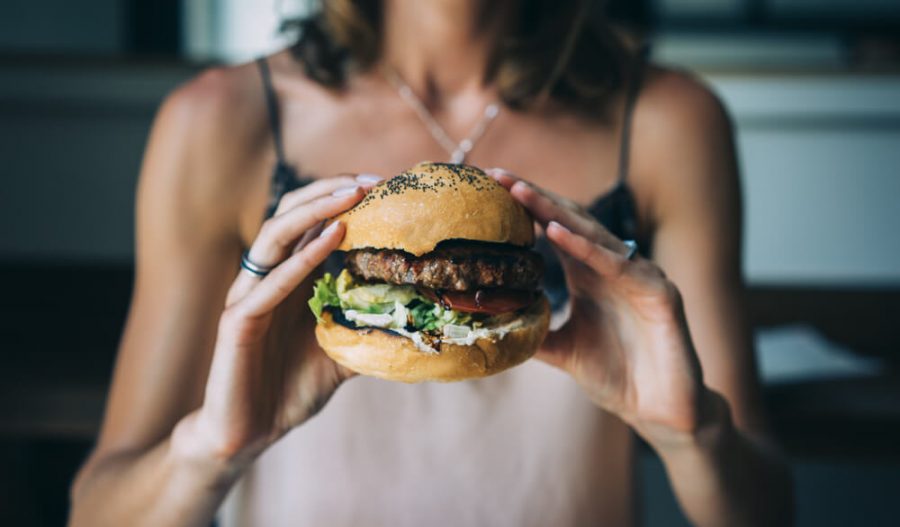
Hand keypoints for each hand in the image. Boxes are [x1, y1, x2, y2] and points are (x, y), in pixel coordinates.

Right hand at [176, 174, 379, 465]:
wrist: (249, 432)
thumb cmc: (290, 388)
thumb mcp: (345, 354)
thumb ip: (372, 332)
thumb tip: (419, 323)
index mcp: (289, 279)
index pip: (312, 224)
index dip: (342, 201)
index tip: (384, 188)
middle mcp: (266, 278)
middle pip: (291, 215)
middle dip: (329, 192)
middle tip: (372, 181)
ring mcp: (248, 297)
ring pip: (275, 236)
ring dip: (314, 211)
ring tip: (352, 195)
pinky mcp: (237, 323)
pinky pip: (268, 284)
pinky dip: (301, 259)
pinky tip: (332, 238)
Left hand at [488, 169, 709, 444]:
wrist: (659, 412)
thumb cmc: (618, 377)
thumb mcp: (563, 351)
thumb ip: (534, 332)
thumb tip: (491, 324)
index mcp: (590, 275)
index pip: (553, 230)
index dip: (525, 209)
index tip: (490, 189)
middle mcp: (613, 267)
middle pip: (569, 221)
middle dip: (534, 197)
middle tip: (498, 176)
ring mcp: (638, 276)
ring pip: (593, 235)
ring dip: (555, 212)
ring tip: (521, 192)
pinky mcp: (659, 294)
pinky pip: (619, 265)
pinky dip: (587, 248)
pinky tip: (556, 233)